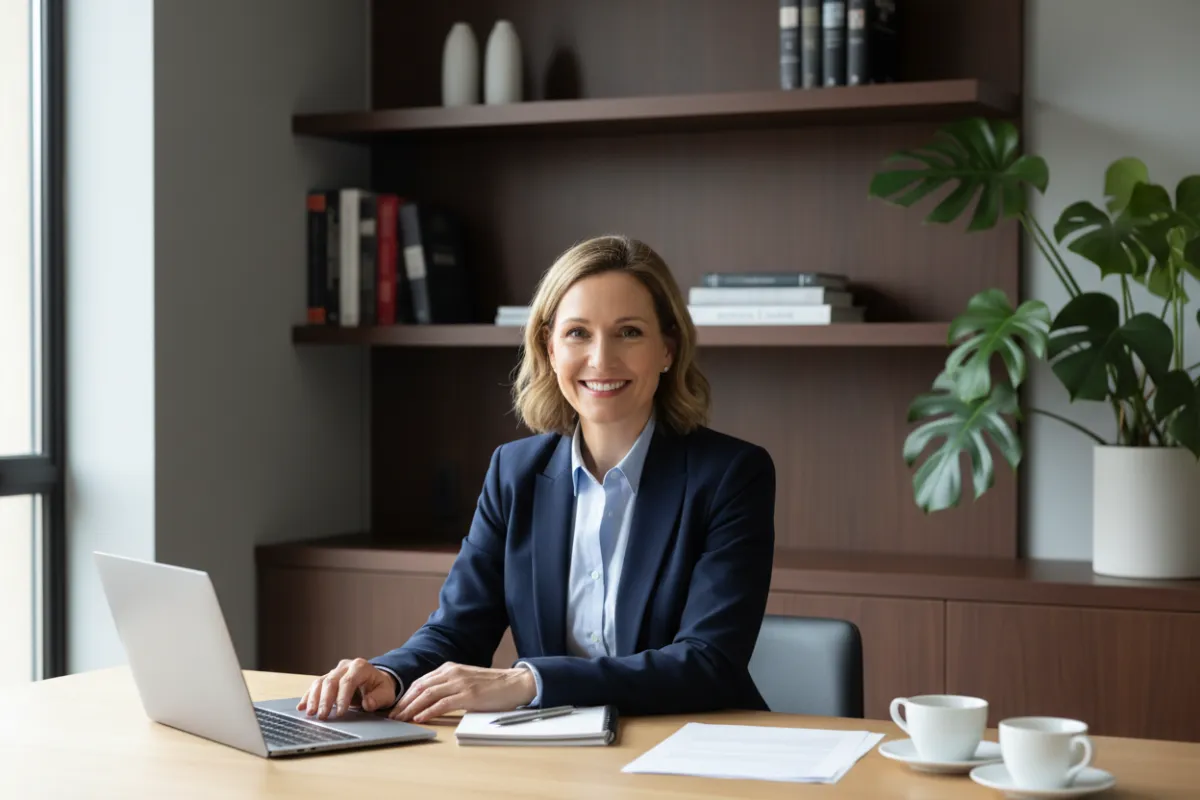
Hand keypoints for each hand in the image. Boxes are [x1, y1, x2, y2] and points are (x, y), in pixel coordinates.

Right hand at [296, 658, 396, 720]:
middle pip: (331, 681)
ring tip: (310, 714)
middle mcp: (345, 666)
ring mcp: (335, 671)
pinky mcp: (327, 678)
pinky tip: (302, 707)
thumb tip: (368, 703)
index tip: (340, 713)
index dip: (342, 697)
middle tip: (322, 716)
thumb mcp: (386, 693)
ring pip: (320, 682)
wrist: (376, 681)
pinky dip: (308, 696)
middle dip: (325, 700)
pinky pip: (315, 686)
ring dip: (314, 699)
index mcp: (360, 667)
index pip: (348, 681)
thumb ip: (378, 698)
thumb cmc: (380, 688)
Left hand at [390, 662, 536, 723]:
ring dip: (412, 708)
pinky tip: (420, 718)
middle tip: (393, 716)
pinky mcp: (468, 695)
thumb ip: (450, 685)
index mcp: (450, 668)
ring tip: (401, 719)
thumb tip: (430, 700)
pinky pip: (443, 704)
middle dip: (404, 702)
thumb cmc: (493, 685)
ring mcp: (460, 683)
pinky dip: (428, 711)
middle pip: (420, 687)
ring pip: (428, 695)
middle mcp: (453, 673)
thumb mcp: (467, 680)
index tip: (396, 707)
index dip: (406, 695)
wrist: (515, 683)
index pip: (421, 681)